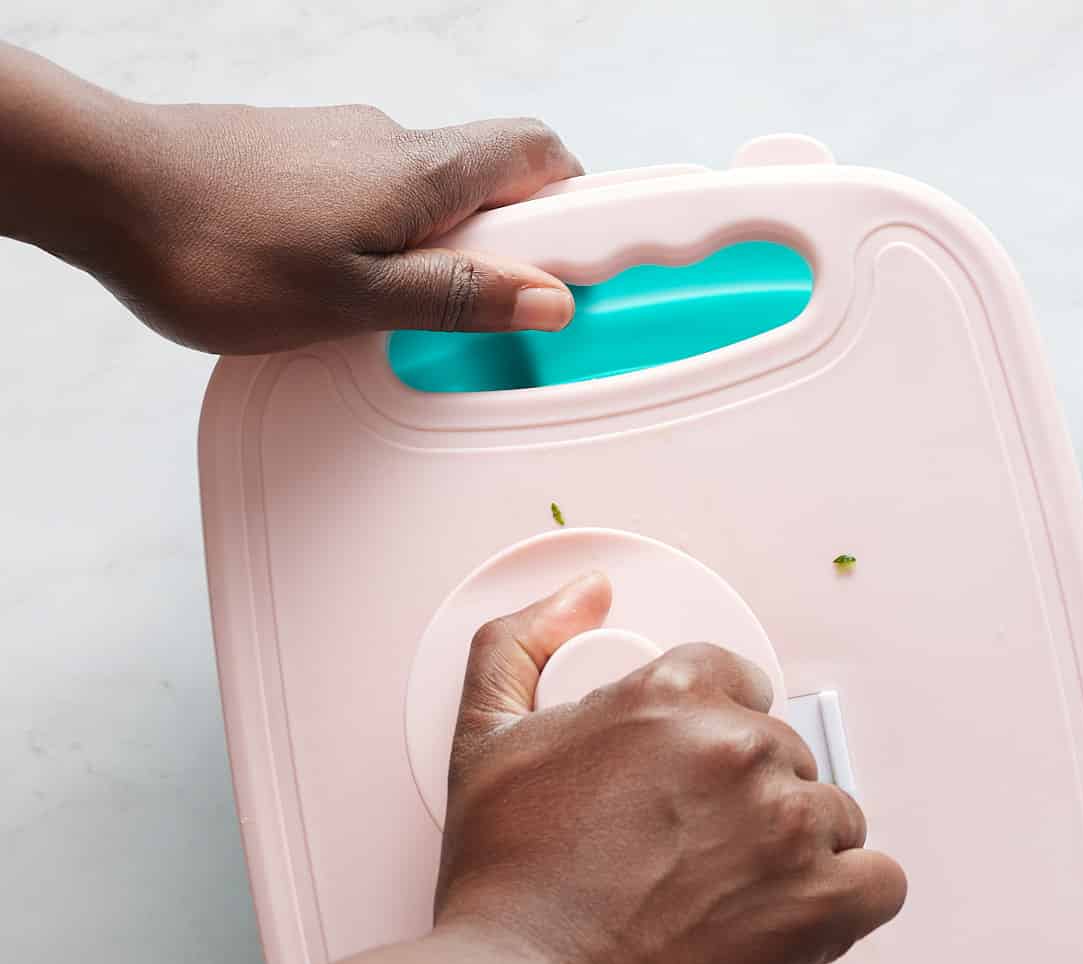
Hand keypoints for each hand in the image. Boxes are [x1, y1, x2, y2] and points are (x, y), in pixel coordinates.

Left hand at [96, 100, 580, 351]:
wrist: (109, 191)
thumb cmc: (222, 250)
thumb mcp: (357, 300)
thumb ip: (457, 295)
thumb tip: (548, 296)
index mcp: (423, 173)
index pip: (538, 156)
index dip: (578, 203)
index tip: (588, 263)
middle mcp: (389, 142)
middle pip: (488, 175)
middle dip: (511, 240)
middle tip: (498, 316)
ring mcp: (339, 144)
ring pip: (426, 190)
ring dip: (443, 245)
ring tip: (411, 318)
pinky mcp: (295, 158)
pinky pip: (372, 194)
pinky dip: (388, 239)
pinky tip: (348, 290)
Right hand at [435, 574, 906, 963]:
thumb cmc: (501, 885)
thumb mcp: (481, 738)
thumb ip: (520, 643)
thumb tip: (585, 591)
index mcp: (666, 696)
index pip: (737, 686)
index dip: (713, 744)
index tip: (691, 794)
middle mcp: (736, 746)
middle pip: (787, 757)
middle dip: (750, 806)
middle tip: (693, 866)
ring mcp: (785, 823)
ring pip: (837, 818)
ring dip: (797, 857)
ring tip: (732, 905)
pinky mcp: (818, 902)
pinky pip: (880, 884)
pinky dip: (847, 907)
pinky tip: (792, 928)